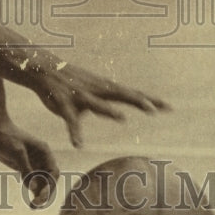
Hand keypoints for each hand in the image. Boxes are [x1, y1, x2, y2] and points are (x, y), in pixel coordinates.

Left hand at [0, 118, 58, 207]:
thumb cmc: (6, 137)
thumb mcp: (17, 152)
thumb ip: (26, 170)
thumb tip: (33, 189)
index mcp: (44, 152)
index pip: (53, 172)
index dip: (50, 185)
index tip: (42, 195)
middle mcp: (41, 159)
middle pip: (49, 180)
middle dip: (46, 193)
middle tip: (37, 205)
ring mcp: (33, 164)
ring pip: (42, 183)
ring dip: (40, 195)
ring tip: (34, 207)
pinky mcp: (24, 167)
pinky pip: (32, 182)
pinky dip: (33, 191)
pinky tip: (31, 201)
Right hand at [23, 54, 170, 148]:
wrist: (44, 69)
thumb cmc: (71, 82)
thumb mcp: (93, 90)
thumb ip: (107, 102)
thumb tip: (119, 112)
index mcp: (106, 88)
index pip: (133, 94)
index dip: (151, 100)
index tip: (170, 107)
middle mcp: (97, 90)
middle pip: (122, 95)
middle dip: (139, 101)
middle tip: (157, 109)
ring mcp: (81, 96)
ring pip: (97, 104)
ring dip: (108, 110)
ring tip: (122, 118)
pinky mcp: (64, 104)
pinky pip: (70, 120)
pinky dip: (75, 132)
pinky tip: (79, 144)